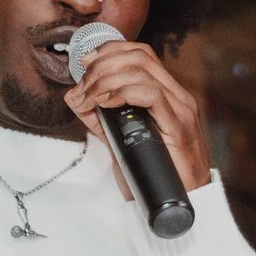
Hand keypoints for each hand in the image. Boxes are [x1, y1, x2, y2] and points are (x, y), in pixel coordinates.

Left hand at [63, 39, 211, 192]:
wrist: (178, 205)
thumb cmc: (155, 174)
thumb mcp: (120, 139)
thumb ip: (100, 117)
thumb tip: (75, 97)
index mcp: (168, 95)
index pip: (141, 55)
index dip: (111, 50)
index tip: (85, 62)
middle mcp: (177, 97)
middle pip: (140, 57)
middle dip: (104, 64)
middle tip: (84, 84)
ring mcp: (180, 109)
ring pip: (142, 72)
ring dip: (107, 80)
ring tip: (90, 97)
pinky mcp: (178, 126)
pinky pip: (151, 95)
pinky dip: (123, 93)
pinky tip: (107, 103)